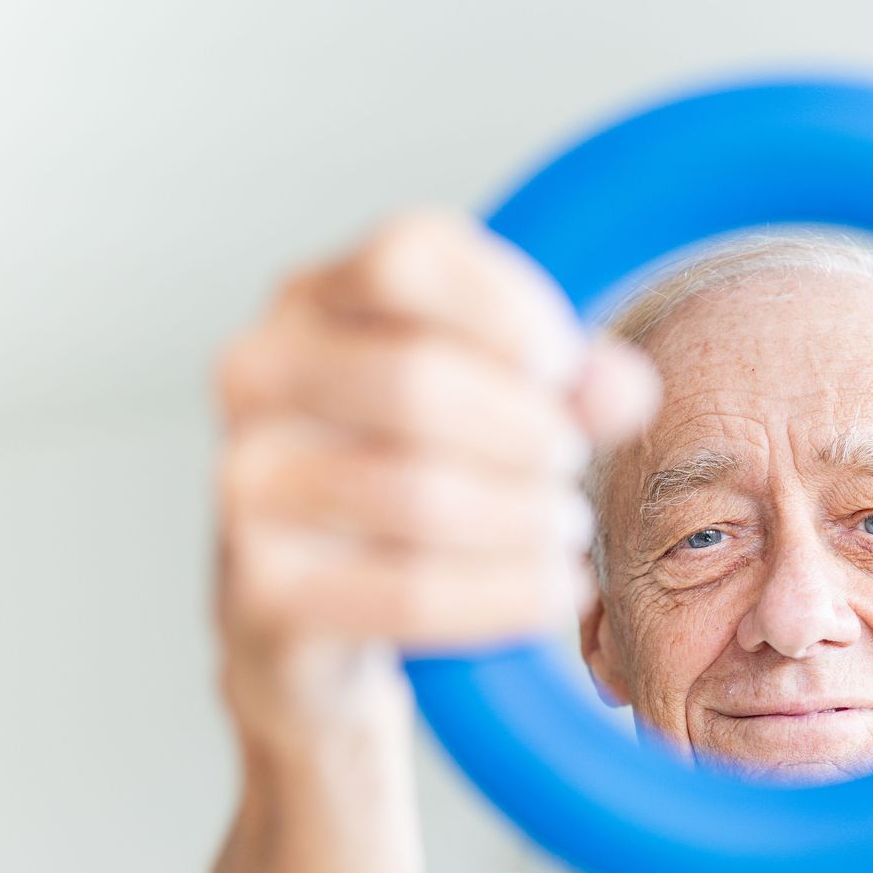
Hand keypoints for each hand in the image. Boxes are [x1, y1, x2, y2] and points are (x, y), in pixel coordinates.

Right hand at [213, 210, 660, 746]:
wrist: (314, 614)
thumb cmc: (412, 475)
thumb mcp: (496, 408)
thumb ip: (566, 385)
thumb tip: (625, 390)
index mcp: (311, 300)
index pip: (406, 259)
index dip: (507, 309)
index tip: (563, 366)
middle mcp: (258, 376)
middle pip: (417, 381)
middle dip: (528, 430)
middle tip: (570, 463)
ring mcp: (246, 484)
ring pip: (423, 496)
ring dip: (528, 518)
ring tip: (566, 527)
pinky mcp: (263, 591)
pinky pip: (412, 593)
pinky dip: (509, 593)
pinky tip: (558, 588)